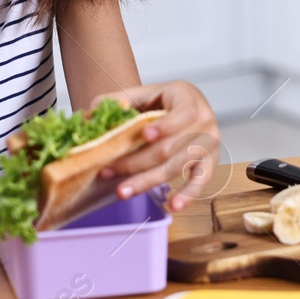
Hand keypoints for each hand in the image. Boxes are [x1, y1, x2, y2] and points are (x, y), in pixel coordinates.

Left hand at [91, 80, 221, 211]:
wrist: (184, 105)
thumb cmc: (163, 100)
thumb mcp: (143, 93)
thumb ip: (117, 100)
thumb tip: (90, 114)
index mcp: (189, 99)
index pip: (181, 115)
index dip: (164, 126)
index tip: (144, 135)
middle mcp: (205, 121)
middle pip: (170, 148)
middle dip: (137, 162)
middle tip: (109, 171)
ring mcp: (209, 144)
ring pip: (177, 167)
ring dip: (148, 181)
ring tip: (123, 191)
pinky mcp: (209, 162)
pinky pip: (200, 181)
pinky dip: (188, 194)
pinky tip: (173, 205)